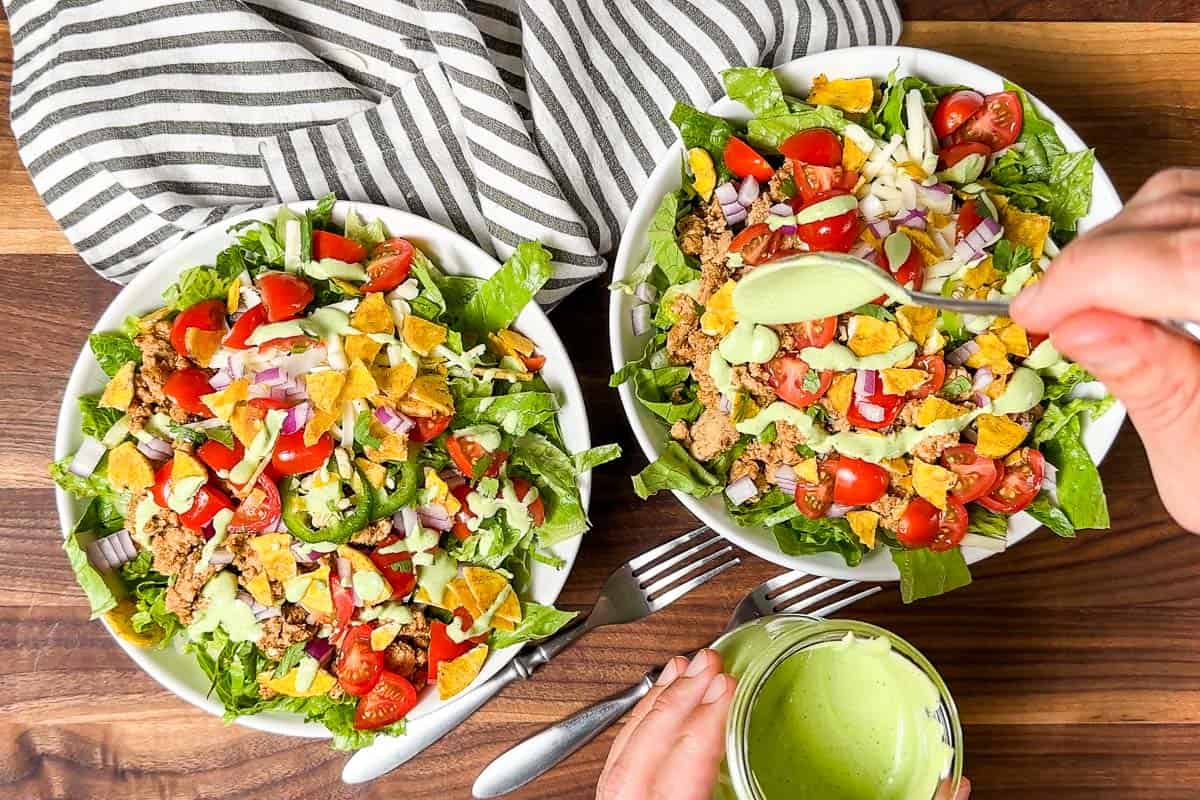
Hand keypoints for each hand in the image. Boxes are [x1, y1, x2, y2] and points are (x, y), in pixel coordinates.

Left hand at [596, 652, 971, 799]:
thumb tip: (951, 790)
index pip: (669, 786)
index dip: (692, 728)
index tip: (720, 687)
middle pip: (631, 774)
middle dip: (665, 710)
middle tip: (705, 667)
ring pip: (614, 782)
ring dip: (645, 722)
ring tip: (677, 678)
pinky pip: (619, 795)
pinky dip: (635, 752)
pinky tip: (658, 727)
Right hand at [1011, 168, 1199, 531]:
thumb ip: (1147, 382)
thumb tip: (1075, 324)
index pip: (1187, 259)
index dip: (1092, 278)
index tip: (1035, 313)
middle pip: (1183, 216)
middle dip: (1097, 261)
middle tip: (1050, 312)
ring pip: (1188, 195)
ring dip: (1121, 244)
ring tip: (1087, 301)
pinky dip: (1154, 234)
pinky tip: (1130, 282)